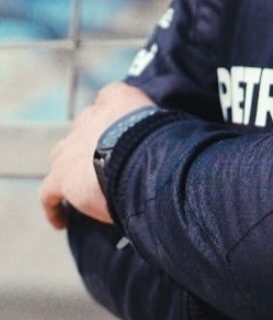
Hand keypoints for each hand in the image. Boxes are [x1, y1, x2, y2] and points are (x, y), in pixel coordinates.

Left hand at [39, 82, 156, 229]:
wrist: (142, 158)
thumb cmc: (165, 143)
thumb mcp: (166, 127)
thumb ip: (160, 132)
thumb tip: (176, 151)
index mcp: (119, 99)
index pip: (109, 97)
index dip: (112, 115)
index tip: (120, 129)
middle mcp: (91, 117)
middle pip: (84, 126)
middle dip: (91, 142)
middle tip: (106, 166)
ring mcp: (72, 145)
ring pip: (62, 154)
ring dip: (70, 168)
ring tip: (79, 188)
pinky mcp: (61, 176)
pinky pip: (49, 193)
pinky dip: (54, 207)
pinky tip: (61, 222)